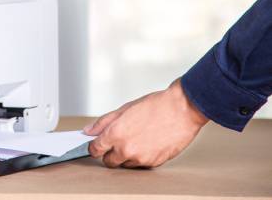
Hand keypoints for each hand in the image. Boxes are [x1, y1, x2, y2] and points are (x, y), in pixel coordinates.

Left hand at [84, 79, 208, 167]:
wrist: (182, 110)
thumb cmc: (155, 106)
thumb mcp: (123, 110)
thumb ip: (103, 123)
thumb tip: (88, 131)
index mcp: (115, 134)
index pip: (95, 149)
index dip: (94, 146)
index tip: (96, 144)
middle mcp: (126, 149)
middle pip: (108, 161)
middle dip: (109, 153)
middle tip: (117, 141)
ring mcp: (141, 158)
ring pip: (125, 164)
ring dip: (125, 156)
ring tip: (136, 139)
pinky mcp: (154, 163)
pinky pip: (140, 165)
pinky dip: (140, 157)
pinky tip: (147, 143)